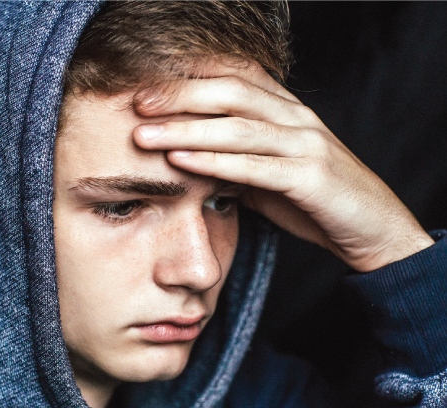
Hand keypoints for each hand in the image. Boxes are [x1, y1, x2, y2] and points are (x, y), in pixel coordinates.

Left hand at [132, 63, 433, 272]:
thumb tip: (188, 159)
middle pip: (230, 94)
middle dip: (180, 96)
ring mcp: (306, 145)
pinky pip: (256, 167)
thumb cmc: (312, 198)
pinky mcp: (311, 177)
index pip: (232, 80)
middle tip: (137, 104)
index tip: (145, 90)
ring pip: (238, 128)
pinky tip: (182, 162)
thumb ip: (233, 159)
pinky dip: (215, 163)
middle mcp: (296, 118)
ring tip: (145, 136)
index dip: (188, 80)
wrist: (370, 227)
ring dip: (186, 130)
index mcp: (285, 110)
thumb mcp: (266, 172)